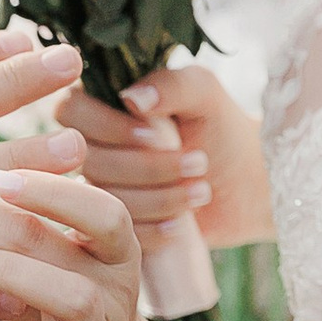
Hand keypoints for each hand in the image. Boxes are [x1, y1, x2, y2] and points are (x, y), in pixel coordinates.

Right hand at [58, 60, 270, 251]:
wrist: (249, 185)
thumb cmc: (223, 128)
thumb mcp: (205, 95)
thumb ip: (171, 85)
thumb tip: (132, 98)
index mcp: (103, 103)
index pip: (72, 111)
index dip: (108, 127)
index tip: (156, 136)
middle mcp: (94, 146)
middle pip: (90, 162)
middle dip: (147, 168)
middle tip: (199, 163)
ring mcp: (102, 190)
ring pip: (104, 201)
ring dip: (158, 198)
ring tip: (202, 191)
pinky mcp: (116, 226)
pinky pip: (116, 235)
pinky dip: (151, 231)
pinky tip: (180, 224)